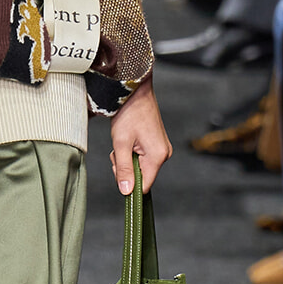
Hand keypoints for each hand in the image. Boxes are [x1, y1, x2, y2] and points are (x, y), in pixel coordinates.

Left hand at [110, 74, 172, 195]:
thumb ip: (124, 169)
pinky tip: (128, 139)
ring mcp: (161, 149)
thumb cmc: (129, 113)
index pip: (144, 186)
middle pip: (141, 176)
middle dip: (125, 167)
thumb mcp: (121, 144)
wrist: (135, 92)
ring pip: (139, 166)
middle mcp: (164, 154)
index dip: (129, 182)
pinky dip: (131, 152)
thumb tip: (126, 191)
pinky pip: (142, 157)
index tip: (118, 168)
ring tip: (123, 140)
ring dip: (127, 158)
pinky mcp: (157, 144)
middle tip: (118, 149)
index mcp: (158, 156)